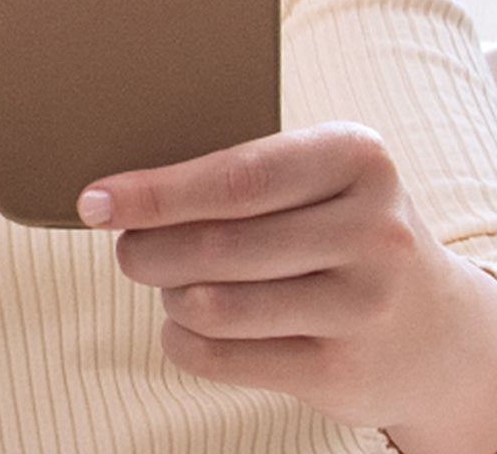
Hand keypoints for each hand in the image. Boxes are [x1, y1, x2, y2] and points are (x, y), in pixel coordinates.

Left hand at [78, 123, 496, 450]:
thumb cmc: (342, 228)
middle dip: (145, 248)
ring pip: (210, 303)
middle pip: (213, 245)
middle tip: (127, 245)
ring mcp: (363, 307)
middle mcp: (371, 231)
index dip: (153, 193)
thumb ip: (243, 173)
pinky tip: (184, 324)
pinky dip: (181, 340)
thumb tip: (124, 191)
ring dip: (167, 294)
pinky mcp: (343, 371)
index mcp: (357, 158)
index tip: (94, 201)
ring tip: (168, 280)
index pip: (235, 177)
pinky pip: (221, 357)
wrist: (436, 328)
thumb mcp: (319, 178)